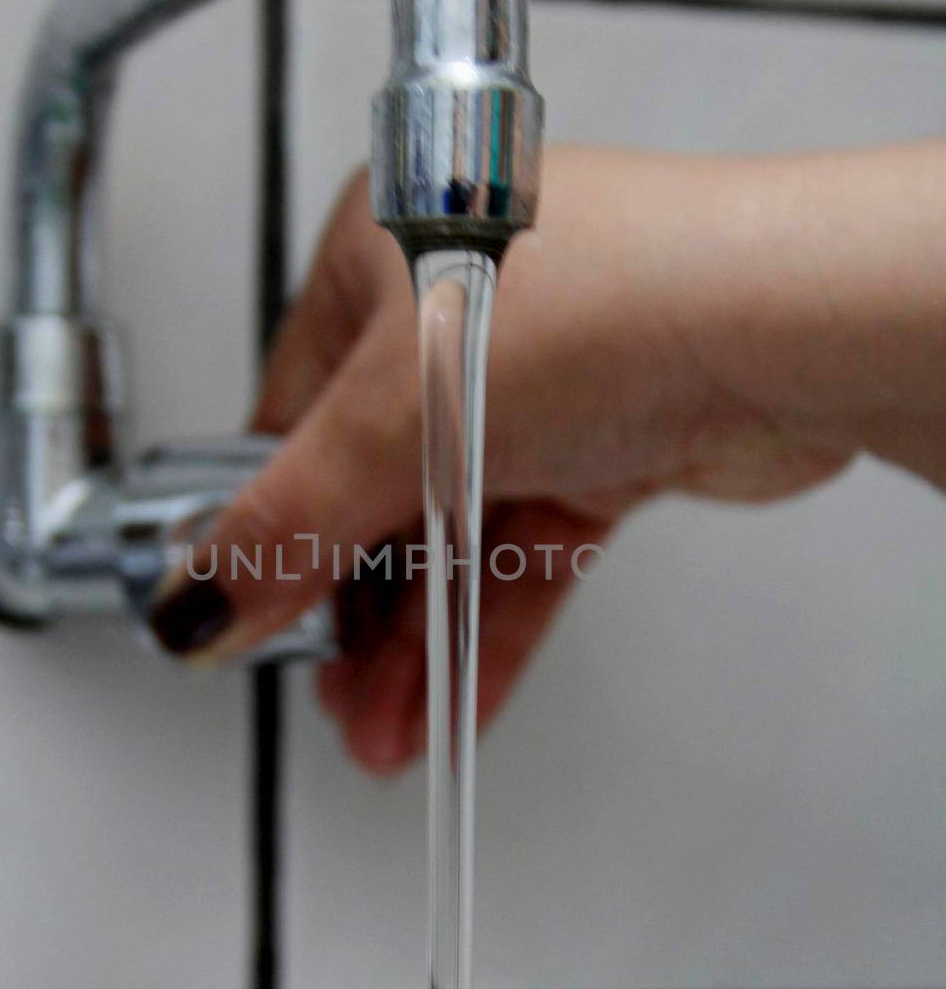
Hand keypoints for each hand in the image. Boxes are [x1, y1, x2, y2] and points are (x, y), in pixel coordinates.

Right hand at [148, 143, 945, 768]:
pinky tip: (451, 705)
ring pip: (450, 535)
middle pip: (372, 492)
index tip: (242, 618)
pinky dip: (487, 633)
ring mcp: (537, 383)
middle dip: (351, 614)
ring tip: (390, 731)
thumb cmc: (618, 298)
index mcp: (383, 258)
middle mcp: (458, 316)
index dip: (266, 529)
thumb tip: (198, 600)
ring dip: (418, 645)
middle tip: (333, 697)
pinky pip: (522, 556)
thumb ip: (286, 524)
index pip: (288, 419)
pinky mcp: (605, 446)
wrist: (789, 330)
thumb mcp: (397, 419)